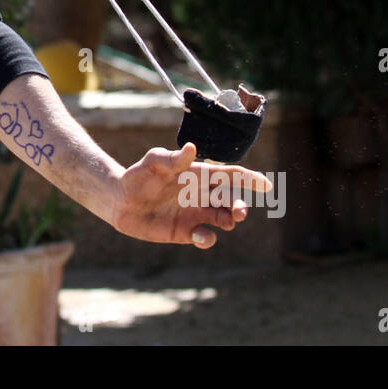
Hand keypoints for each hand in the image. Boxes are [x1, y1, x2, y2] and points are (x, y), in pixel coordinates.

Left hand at [107, 142, 272, 248]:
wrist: (120, 200)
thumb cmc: (138, 175)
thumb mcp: (153, 162)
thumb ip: (171, 158)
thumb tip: (191, 148)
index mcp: (199, 176)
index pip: (229, 176)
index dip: (249, 179)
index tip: (267, 186)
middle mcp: (201, 195)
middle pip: (230, 200)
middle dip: (239, 206)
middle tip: (239, 212)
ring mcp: (195, 214)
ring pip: (224, 219)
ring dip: (230, 221)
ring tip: (228, 221)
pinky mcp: (186, 232)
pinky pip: (206, 237)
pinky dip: (209, 239)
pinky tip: (202, 236)